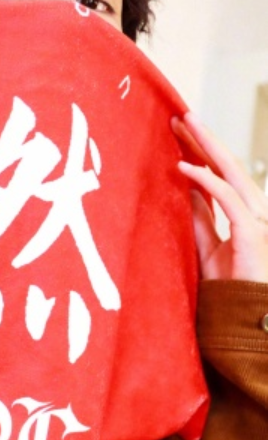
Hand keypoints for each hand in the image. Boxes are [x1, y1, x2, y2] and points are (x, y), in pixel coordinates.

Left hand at [174, 112, 267, 282]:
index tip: (180, 132)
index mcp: (246, 216)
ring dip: (206, 148)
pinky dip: (205, 181)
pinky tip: (183, 167)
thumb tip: (185, 190)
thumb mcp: (207, 248)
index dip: (203, 153)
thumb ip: (200, 220)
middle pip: (229, 168)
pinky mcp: (253, 234)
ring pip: (232, 174)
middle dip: (205, 140)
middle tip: (182, 116)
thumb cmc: (229, 291)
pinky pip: (227, 199)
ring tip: (184, 126)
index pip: (223, 176)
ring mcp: (260, 222)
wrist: (245, 323)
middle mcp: (257, 213)